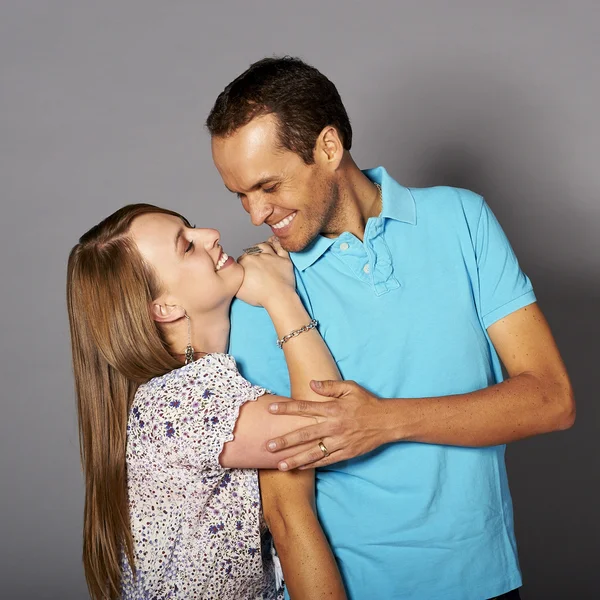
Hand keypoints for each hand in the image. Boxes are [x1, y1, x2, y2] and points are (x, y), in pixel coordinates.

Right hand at [236, 237, 295, 307]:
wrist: (278, 297)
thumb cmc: (260, 296)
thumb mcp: (238, 290)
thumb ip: (234, 279)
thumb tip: (233, 275)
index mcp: (246, 261)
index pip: (241, 259)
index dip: (242, 265)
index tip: (244, 269)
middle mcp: (258, 256)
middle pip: (252, 252)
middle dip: (251, 255)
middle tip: (252, 262)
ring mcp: (272, 256)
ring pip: (265, 246)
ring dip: (261, 246)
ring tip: (260, 249)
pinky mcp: (284, 260)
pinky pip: (280, 247)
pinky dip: (277, 243)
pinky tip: (274, 241)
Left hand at [266, 380, 392, 469]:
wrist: (387, 421)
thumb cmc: (366, 402)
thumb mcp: (350, 388)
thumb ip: (330, 386)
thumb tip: (311, 384)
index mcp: (332, 409)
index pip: (305, 408)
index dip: (286, 408)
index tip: (271, 409)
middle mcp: (333, 426)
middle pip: (305, 434)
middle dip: (285, 440)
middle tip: (268, 445)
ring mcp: (339, 442)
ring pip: (313, 452)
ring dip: (296, 459)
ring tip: (280, 465)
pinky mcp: (345, 453)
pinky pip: (325, 460)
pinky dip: (312, 464)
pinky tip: (300, 468)